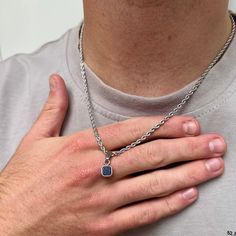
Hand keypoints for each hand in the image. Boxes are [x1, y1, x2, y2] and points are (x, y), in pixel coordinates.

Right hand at [0, 74, 225, 235]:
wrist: (8, 223)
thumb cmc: (22, 180)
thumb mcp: (35, 139)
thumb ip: (52, 109)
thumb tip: (55, 81)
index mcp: (81, 147)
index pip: (133, 131)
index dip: (165, 126)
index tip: (189, 124)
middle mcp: (95, 172)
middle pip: (151, 156)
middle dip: (188, 148)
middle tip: (215, 143)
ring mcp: (101, 201)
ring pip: (153, 185)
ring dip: (188, 174)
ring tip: (213, 167)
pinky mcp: (102, 226)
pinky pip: (142, 214)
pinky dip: (168, 204)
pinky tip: (188, 194)